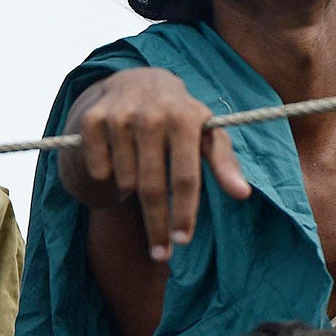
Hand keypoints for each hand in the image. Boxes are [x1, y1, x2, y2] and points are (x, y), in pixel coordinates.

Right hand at [67, 67, 251, 259]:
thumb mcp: (206, 133)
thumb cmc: (179, 118)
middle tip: (161, 254)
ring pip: (125, 181)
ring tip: (140, 178)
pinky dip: (109, 177)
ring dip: (132, 191)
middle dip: (157, 225)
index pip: (186, 176)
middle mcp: (151, 114)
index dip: (184, 212)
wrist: (135, 81)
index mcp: (185, 118)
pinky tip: (117, 162)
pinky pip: (101, 171)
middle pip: (153, 187)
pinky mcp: (92, 121)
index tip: (182, 241)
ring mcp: (119, 116)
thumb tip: (243, 195)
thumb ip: (225, 163)